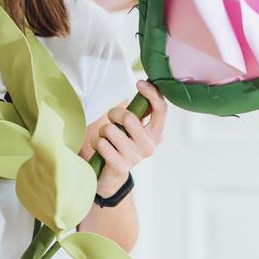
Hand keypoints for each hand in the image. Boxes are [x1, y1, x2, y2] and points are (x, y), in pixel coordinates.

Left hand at [93, 79, 166, 197]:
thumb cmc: (121, 143)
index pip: (161, 110)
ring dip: (103, 131)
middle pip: (129, 117)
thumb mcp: (133, 127)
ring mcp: (135, 157)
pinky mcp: (120, 166)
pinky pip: (102, 144)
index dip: (152, 93)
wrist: (111, 175)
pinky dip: (97, 143)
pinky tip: (102, 150)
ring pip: (110, 130)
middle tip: (111, 119)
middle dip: (114, 113)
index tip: (139, 83)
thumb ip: (141, 110)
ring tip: (106, 138)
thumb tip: (146, 85)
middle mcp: (149, 146)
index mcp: (156, 134)